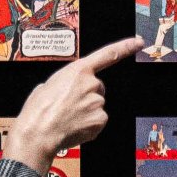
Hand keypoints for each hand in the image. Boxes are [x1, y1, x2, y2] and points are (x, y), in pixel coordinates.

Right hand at [4, 38, 137, 172]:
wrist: (37, 134)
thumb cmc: (37, 110)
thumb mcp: (47, 85)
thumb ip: (64, 81)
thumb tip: (66, 89)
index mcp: (78, 70)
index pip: (108, 54)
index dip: (126, 46)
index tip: (139, 42)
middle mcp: (91, 84)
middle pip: (98, 87)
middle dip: (86, 94)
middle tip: (68, 104)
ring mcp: (97, 103)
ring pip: (97, 105)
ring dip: (86, 110)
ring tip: (68, 116)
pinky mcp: (100, 120)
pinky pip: (98, 120)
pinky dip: (88, 124)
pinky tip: (74, 126)